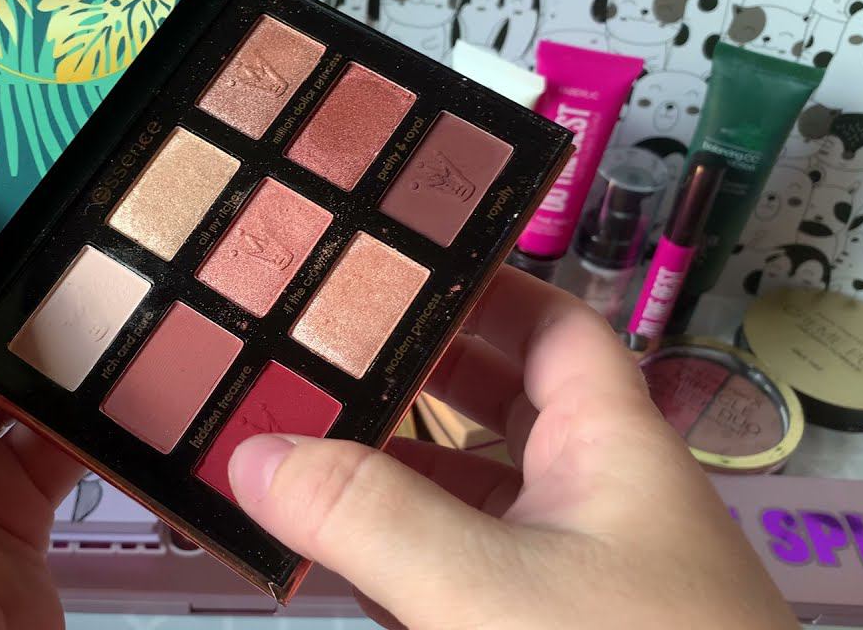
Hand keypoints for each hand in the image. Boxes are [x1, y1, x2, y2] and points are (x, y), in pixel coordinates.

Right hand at [229, 267, 796, 629]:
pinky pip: (468, 575)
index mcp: (611, 447)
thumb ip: (368, 517)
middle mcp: (598, 501)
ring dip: (398, 476)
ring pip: (478, 500)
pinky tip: (342, 561)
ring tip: (304, 445)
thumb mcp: (487, 588)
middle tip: (317, 355)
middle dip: (412, 382)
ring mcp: (576, 578)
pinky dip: (405, 560)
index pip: (553, 329)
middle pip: (501, 410)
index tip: (389, 273)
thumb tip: (251, 450)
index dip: (480, 290)